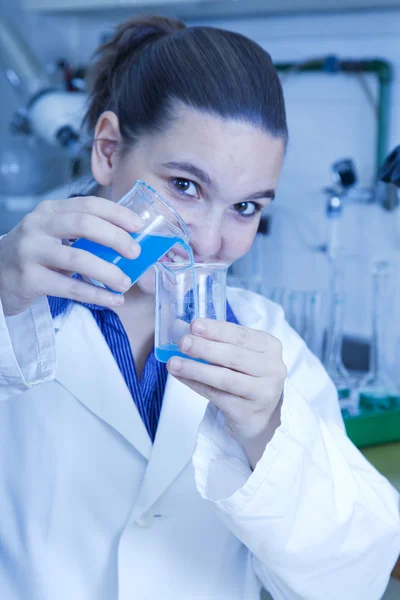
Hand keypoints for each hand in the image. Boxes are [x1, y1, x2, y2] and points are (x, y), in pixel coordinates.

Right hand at [0, 196, 141, 315]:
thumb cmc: (37, 254)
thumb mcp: (54, 234)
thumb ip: (83, 233)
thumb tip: (130, 243)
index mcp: (49, 210)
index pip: (88, 204)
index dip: (117, 213)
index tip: (138, 226)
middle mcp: (38, 226)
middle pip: (84, 225)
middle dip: (115, 238)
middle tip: (135, 253)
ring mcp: (31, 252)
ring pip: (78, 258)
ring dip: (108, 272)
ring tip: (125, 282)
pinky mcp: (29, 279)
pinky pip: (69, 287)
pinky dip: (96, 294)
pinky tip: (114, 300)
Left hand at [167, 318, 286, 466]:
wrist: (261, 416)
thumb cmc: (246, 377)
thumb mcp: (239, 354)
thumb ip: (215, 340)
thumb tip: (178, 326)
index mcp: (270, 346)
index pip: (241, 335)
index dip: (216, 329)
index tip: (194, 325)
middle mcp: (272, 368)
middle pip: (234, 356)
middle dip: (205, 348)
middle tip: (183, 342)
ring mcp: (263, 392)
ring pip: (225, 378)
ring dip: (196, 369)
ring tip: (174, 363)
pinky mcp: (248, 412)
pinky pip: (217, 396)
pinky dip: (196, 385)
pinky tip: (181, 377)